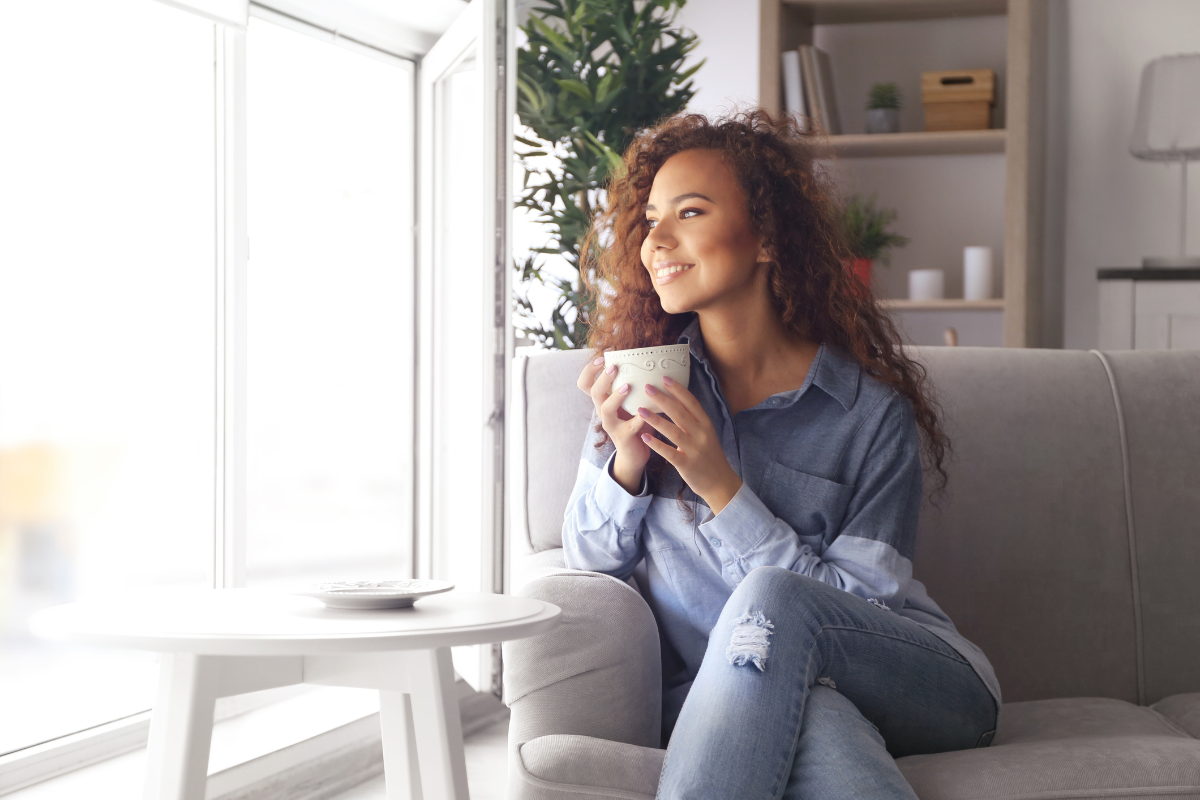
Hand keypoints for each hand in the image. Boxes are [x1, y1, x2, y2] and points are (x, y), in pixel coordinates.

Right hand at [577, 357, 652, 493]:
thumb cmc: (635, 422)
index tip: (602, 358)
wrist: (634, 454)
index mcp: (603, 401)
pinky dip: (638, 418)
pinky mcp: (623, 437)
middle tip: (614, 367)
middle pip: (593, 392)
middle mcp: (603, 411)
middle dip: (602, 378)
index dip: (589, 370)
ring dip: (616, 397)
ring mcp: (611, 425)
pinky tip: (647, 411)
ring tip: (627, 387)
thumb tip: (648, 360)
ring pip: (605, 409)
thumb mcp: (630, 402)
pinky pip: (629, 427)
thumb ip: (634, 385)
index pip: (585, 383)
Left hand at [636, 376, 742, 514]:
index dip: (678, 389)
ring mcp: (694, 449)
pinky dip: (656, 444)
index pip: (691, 402)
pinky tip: (644, 437)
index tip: (664, 377)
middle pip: (680, 412)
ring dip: (655, 419)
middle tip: (647, 387)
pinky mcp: (686, 464)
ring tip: (640, 409)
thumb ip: (693, 419)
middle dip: (662, 399)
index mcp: (706, 424)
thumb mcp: (706, 434)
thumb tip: (677, 401)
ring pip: (672, 431)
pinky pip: (669, 452)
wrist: (720, 482)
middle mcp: (701, 434)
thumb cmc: (709, 456)